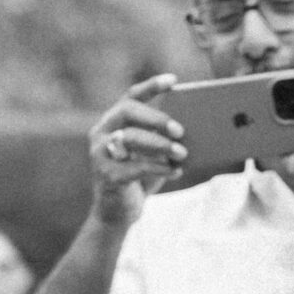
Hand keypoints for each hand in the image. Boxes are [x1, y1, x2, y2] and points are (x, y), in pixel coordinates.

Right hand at [89, 75, 184, 224]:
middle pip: (128, 111)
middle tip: (180, 130)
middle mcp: (102, 131)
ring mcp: (101, 153)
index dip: (152, 86)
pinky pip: (135, 167)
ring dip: (160, 145)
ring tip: (182, 153)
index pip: (132, 96)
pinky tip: (176, 171)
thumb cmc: (139, 178)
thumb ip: (162, 139)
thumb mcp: (152, 155)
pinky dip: (158, 168)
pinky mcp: (107, 175)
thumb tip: (193, 131)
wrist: (118, 213)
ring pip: (130, 138)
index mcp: (114, 121)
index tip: (174, 80)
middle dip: (156, 118)